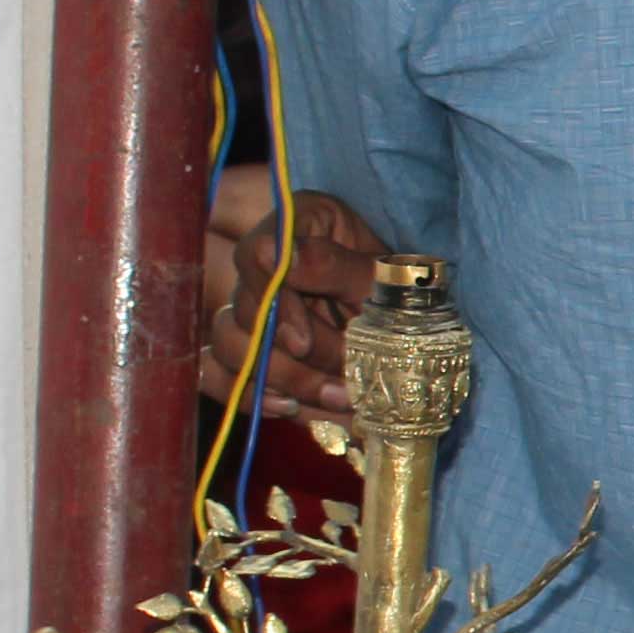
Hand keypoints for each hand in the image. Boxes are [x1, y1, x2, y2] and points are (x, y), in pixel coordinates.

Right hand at [202, 173, 387, 423]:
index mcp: (300, 226)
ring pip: (229, 344)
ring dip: (281, 380)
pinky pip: (217, 372)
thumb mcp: (382, 280)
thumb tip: (278, 255)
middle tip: (342, 384)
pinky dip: (249, 394)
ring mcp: (254, 306)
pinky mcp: (249, 348)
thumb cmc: (404, 298)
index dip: (274, 304)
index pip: (257, 255)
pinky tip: (289, 406)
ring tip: (337, 398)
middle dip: (292, 358)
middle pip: (244, 310)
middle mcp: (267, 263)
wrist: (416, 338)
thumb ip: (333, 267)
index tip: (301, 344)